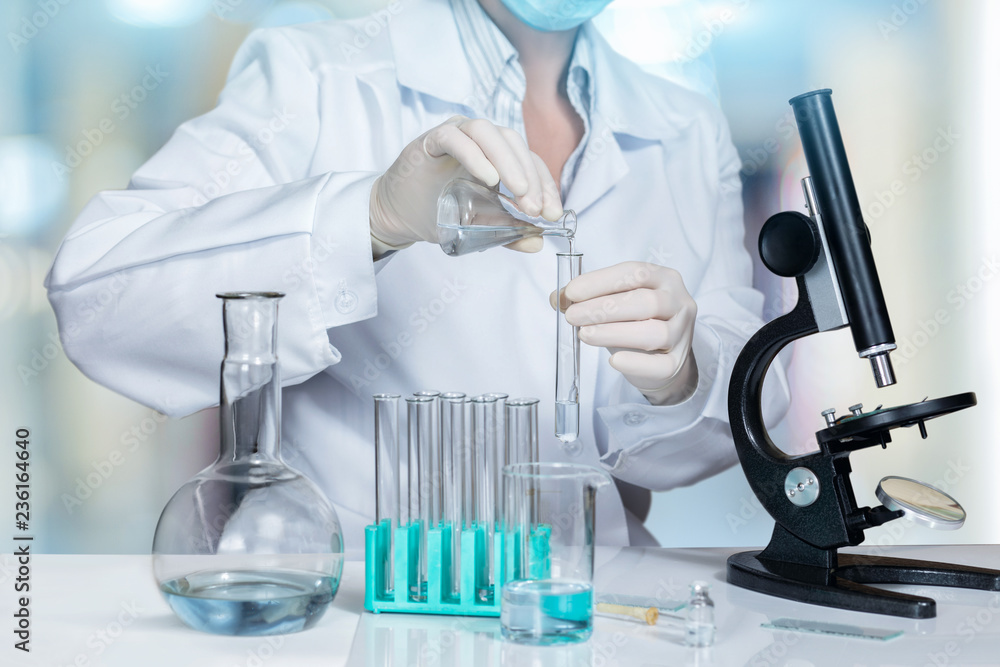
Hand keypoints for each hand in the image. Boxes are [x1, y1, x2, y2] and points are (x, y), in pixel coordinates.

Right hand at [369, 115, 562, 250]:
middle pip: (512, 141)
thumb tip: (538, 243)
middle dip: (529, 174)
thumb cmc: (436, 213)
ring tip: (518, 190)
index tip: (552, 213)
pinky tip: (489, 180)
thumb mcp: (478, 227)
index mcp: (495, 155)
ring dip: (508, 160)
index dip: (545, 185)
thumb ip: (508, 232)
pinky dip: (474, 155)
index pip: (528, 161)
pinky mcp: (430, 140)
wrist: (396, 216)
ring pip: (487, 131)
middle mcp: (477, 140)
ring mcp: (454, 135)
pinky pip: (454, 137)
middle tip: (535, 208)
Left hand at [553, 262, 698, 405]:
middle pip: (644, 302)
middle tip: (573, 316)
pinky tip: (613, 360)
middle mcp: (679, 301)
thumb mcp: (614, 302)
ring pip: (654, 332)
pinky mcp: (678, 362)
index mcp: (663, 277)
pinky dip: (635, 363)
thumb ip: (588, 297)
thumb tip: (557, 298)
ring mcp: (682, 333)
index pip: (635, 272)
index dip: (601, 281)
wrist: (660, 357)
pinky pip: (660, 365)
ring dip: (614, 333)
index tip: (571, 292)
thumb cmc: (635, 322)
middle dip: (603, 308)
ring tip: (584, 335)